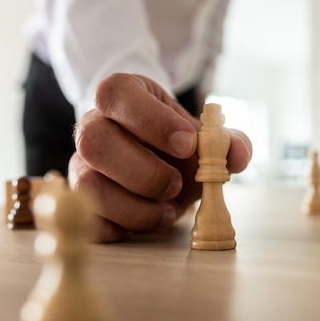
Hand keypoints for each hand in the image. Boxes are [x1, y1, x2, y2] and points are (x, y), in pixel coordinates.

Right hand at [68, 73, 251, 242]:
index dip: (151, 119)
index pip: (116, 93)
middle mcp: (92, 126)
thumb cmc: (177, 144)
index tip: (188, 144)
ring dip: (134, 207)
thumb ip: (226, 141)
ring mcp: (81, 164)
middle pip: (92, 140)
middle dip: (142, 170)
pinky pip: (89, 219)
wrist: (157, 161)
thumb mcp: (203, 136)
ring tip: (168, 212)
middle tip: (176, 183)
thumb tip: (237, 154)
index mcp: (122, 96)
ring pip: (87, 185)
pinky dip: (122, 227)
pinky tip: (149, 220)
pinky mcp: (83, 201)